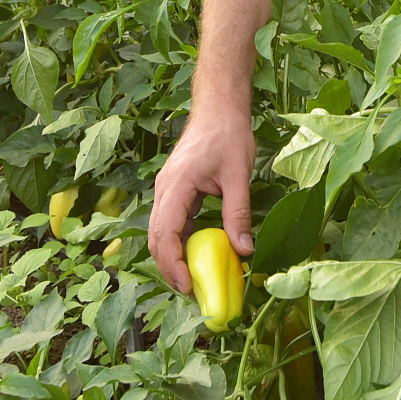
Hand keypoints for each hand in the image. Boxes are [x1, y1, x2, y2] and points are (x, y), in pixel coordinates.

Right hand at [149, 102, 257, 292]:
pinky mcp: (175, 189)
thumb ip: (238, 213)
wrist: (218, 107)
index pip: (166, 233)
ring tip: (193, 279)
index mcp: (177, 184)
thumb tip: (244, 251)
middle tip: (192, 292)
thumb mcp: (238, 175)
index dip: (174, 264)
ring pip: (160, 231)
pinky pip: (171, 222)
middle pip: (157, 237)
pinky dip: (179, 241)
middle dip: (170, 267)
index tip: (189, 286)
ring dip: (172, 257)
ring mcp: (167, 189)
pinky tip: (196, 255)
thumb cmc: (228, 134)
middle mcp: (165, 188)